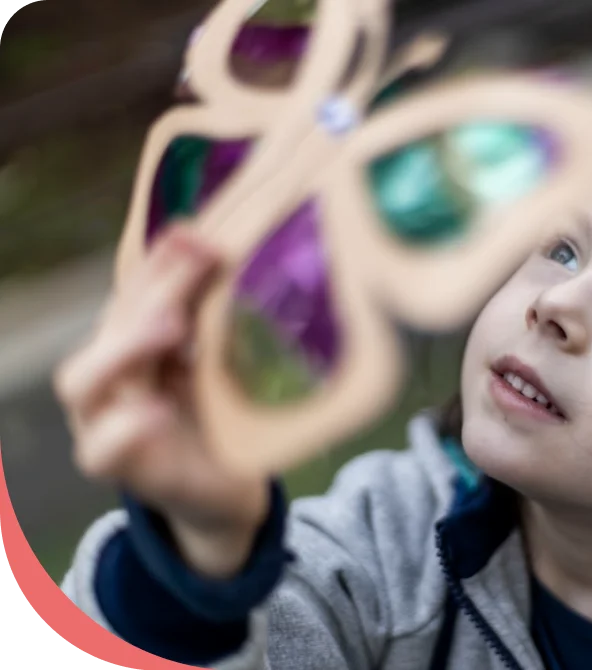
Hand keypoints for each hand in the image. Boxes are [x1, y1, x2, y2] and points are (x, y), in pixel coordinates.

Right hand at [55, 226, 269, 577]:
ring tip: (172, 327)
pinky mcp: (123, 470)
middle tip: (197, 265)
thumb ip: (223, 315)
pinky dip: (125, 429)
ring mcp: (104, 421)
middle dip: (152, 289)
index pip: (135, 290)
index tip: (197, 233)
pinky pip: (101, 451)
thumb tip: (246, 251)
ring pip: (84, 380)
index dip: (160, 260)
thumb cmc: (223, 413)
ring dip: (125, 346)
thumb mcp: (227, 359)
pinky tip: (157, 411)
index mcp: (135, 341)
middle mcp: (111, 375)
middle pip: (110, 324)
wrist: (231, 483)